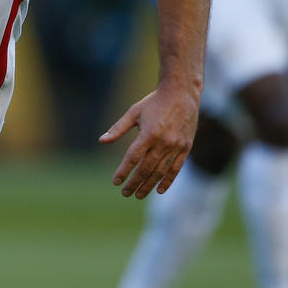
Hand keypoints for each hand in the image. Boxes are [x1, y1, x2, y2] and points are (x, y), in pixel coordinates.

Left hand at [99, 81, 198, 198]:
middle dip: (135, 182)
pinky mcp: (185, 147)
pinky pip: (175, 168)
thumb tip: (102, 141)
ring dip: (149, 185)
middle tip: (126, 193)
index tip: (116, 181)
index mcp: (148, 133)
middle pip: (146, 168)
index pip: (133, 158)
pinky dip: (167, 180)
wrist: (181, 93)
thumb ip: (118, 128)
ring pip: (161, 171)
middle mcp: (163, 142)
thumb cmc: (153, 102)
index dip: (124, 171)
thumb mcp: (133, 112)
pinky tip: (159, 190)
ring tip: (139, 194)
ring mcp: (176, 146)